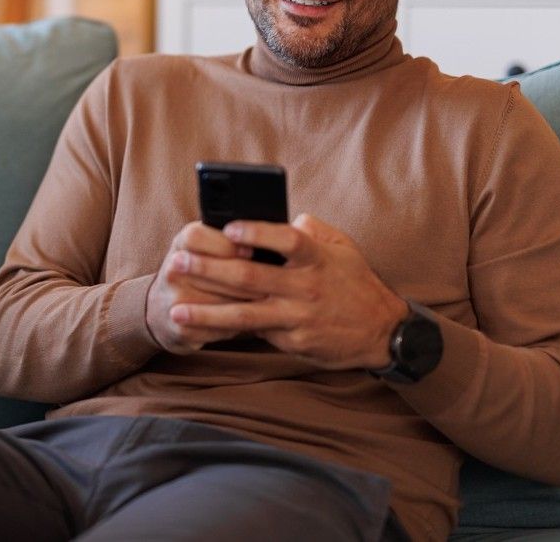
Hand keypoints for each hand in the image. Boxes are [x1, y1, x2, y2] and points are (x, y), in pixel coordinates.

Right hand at [146, 221, 265, 353]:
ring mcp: (174, 298)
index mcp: (182, 242)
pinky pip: (218, 326)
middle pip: (216, 270)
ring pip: (221, 301)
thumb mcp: (206, 247)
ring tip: (270, 301)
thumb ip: (233, 238)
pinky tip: (254, 322)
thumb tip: (283, 230)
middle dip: (250, 277)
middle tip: (275, 282)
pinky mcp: (179, 326)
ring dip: (249, 303)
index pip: (199, 236)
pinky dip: (239, 325)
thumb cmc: (198, 273)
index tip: (251, 250)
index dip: (227, 243)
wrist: (160, 309)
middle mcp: (174, 268)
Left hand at [166, 214, 408, 368]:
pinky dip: (227, 331)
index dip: (257, 232)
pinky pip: (255, 333)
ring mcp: (299, 317)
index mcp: (317, 258)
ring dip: (207, 312)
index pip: (286, 240)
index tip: (227, 227)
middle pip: (250, 276)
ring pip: (245, 314)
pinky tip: (201, 329)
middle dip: (209, 269)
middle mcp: (306, 287)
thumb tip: (285, 217)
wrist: (383, 332)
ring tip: (176, 310)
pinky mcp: (294, 342)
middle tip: (177, 263)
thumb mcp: (343, 248)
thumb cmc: (355, 282)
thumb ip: (312, 229)